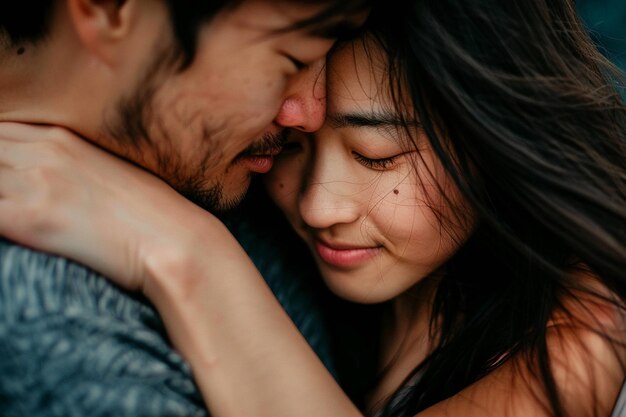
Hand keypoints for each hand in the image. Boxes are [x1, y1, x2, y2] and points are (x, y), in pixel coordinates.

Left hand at [0, 122, 219, 290]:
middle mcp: (44, 151)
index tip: (9, 177)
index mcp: (63, 136)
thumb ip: (73, 164)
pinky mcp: (30, 217)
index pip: (0, 132)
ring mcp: (35, 181)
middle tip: (10, 199)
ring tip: (14, 212)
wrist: (175, 240)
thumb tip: (54, 181)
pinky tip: (9, 231)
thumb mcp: (112, 171)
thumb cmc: (154, 213)